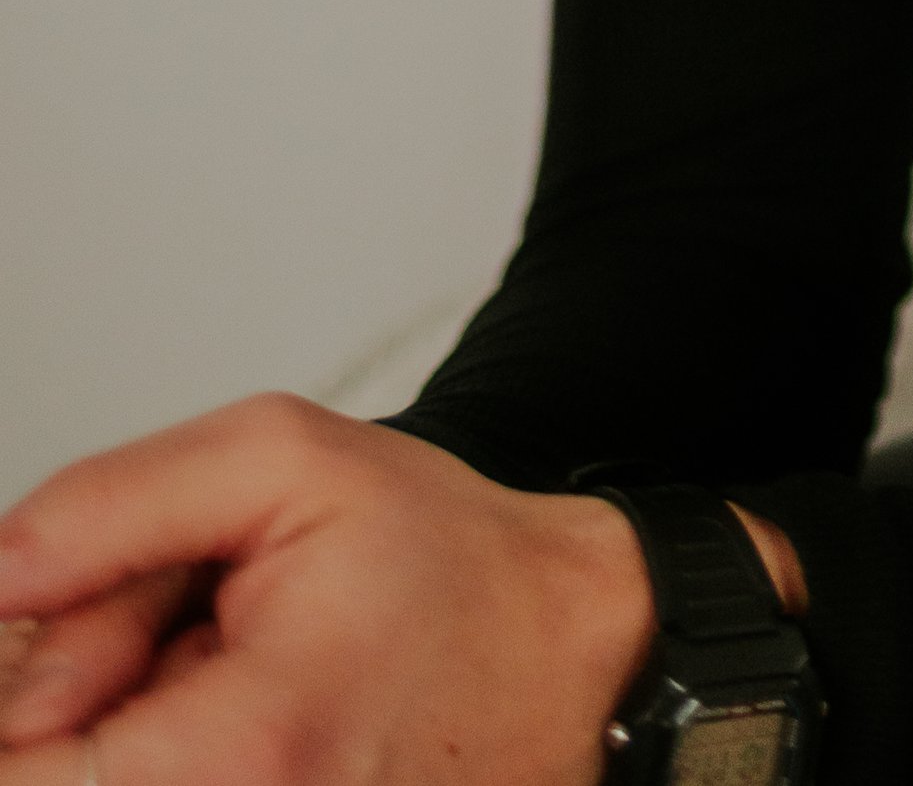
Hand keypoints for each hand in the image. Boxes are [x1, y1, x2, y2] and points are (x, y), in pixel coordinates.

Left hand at [0, 393, 659, 780]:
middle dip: (75, 686)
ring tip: (218, 655)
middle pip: (48, 773)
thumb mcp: (282, 460)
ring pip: (97, 779)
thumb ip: (109, 509)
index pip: (21, 776)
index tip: (67, 630)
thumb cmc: (446, 565)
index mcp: (242, 754)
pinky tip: (220, 708)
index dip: (21, 697)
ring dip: (120, 725)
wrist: (558, 654)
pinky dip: (156, 753)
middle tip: (177, 617)